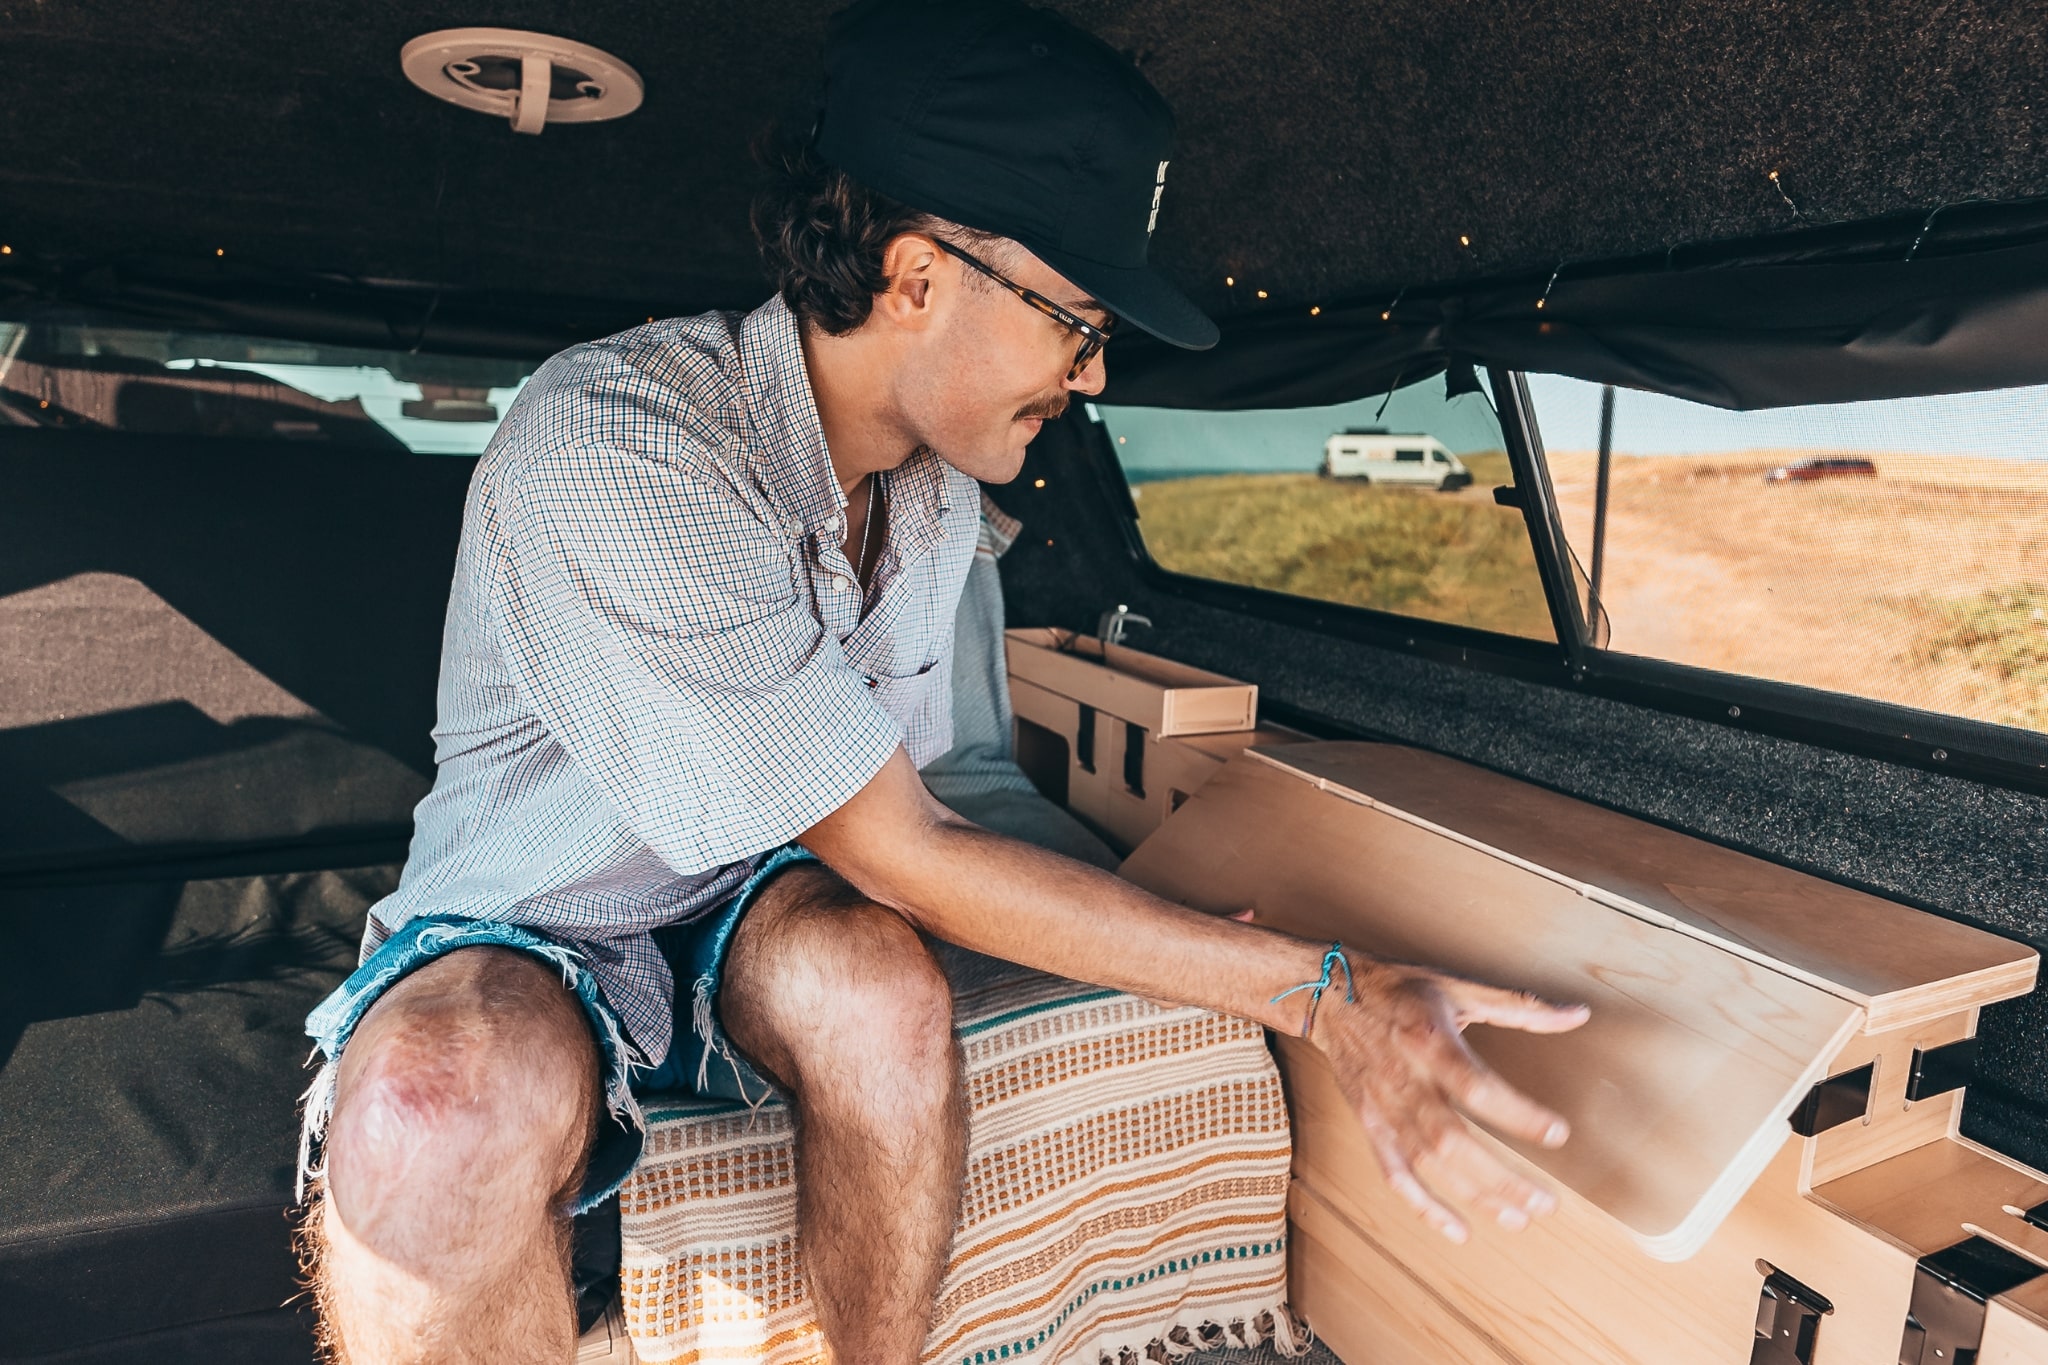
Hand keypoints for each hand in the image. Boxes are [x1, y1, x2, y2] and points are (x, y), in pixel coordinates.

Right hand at [1309, 955, 1588, 1243]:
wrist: (1329, 997)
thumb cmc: (1398, 989)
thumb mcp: (1458, 986)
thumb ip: (1519, 1006)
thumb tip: (1576, 1014)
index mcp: (1430, 1042)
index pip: (1476, 1087)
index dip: (1517, 1115)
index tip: (1558, 1134)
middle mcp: (1406, 1080)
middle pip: (1454, 1141)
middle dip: (1501, 1178)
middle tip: (1545, 1203)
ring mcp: (1385, 1108)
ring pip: (1430, 1164)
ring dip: (1474, 1196)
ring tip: (1518, 1219)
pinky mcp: (1371, 1125)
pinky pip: (1395, 1174)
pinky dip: (1423, 1206)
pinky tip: (1457, 1229)